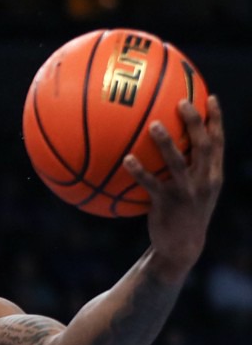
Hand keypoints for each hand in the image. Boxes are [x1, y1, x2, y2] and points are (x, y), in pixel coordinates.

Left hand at [125, 96, 223, 277]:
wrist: (182, 246)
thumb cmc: (183, 213)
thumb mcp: (194, 190)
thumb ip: (189, 168)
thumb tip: (169, 143)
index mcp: (212, 174)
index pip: (218, 142)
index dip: (216, 119)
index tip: (209, 97)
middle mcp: (204, 180)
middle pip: (203, 145)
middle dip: (195, 122)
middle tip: (181, 102)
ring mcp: (186, 192)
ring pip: (178, 163)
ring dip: (166, 143)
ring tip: (154, 124)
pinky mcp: (167, 204)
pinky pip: (151, 184)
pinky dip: (139, 171)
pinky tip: (126, 159)